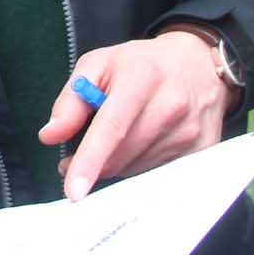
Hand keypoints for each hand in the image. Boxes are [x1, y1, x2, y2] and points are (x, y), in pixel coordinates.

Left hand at [38, 33, 233, 200]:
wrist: (197, 64)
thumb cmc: (141, 64)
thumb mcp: (98, 65)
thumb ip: (71, 99)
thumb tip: (50, 135)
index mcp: (141, 76)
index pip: (112, 127)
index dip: (90, 160)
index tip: (74, 190)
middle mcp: (171, 104)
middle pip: (121, 155)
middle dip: (93, 163)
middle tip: (76, 157)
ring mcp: (191, 129)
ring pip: (137, 169)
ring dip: (117, 163)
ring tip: (117, 140)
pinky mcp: (203, 149)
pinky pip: (159, 175)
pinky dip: (140, 167)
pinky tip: (141, 146)